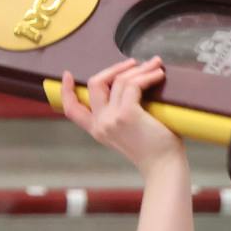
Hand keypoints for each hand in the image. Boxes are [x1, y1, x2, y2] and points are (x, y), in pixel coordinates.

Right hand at [59, 57, 183, 174]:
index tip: (67, 75)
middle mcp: (100, 124)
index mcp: (97, 130)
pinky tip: (158, 75)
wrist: (164, 167)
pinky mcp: (127, 114)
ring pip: (119, 80)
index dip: (66, 91)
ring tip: (156, 66)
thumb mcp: (129, 132)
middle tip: (133, 63)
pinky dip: (147, 76)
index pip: (71, 110)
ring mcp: (112, 118)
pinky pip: (133, 84)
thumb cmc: (155, 150)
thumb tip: (130, 84)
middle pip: (94, 84)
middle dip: (114, 68)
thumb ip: (120, 114)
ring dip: (139, 69)